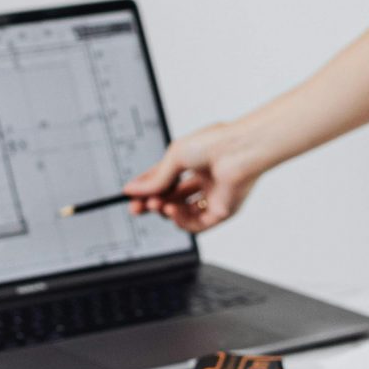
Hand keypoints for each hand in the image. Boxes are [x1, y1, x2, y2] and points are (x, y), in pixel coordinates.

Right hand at [123, 120, 270, 230]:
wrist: (237, 151)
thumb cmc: (214, 144)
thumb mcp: (174, 157)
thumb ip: (155, 178)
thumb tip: (132, 189)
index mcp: (194, 163)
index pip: (166, 180)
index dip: (148, 188)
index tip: (131, 194)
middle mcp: (205, 181)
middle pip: (172, 198)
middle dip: (153, 203)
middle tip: (137, 207)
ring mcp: (213, 197)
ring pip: (183, 213)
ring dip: (165, 211)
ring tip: (156, 204)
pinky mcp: (221, 211)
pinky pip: (197, 224)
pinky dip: (181, 220)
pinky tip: (172, 211)